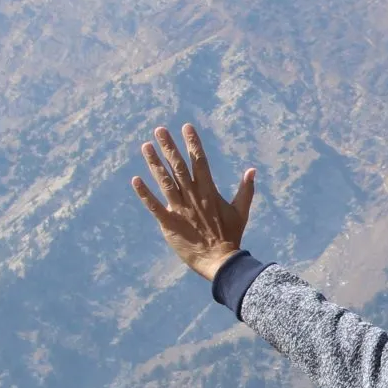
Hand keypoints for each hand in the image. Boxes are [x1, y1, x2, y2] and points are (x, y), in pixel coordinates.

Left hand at [132, 123, 256, 280]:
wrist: (220, 261)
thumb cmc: (231, 236)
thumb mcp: (241, 211)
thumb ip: (246, 190)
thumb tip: (252, 170)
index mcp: (209, 192)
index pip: (199, 161)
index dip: (192, 143)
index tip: (186, 127)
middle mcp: (193, 196)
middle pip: (178, 167)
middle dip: (168, 147)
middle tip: (159, 129)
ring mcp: (180, 209)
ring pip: (165, 182)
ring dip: (154, 163)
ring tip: (145, 146)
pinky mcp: (169, 223)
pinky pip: (154, 206)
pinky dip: (144, 193)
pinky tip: (135, 180)